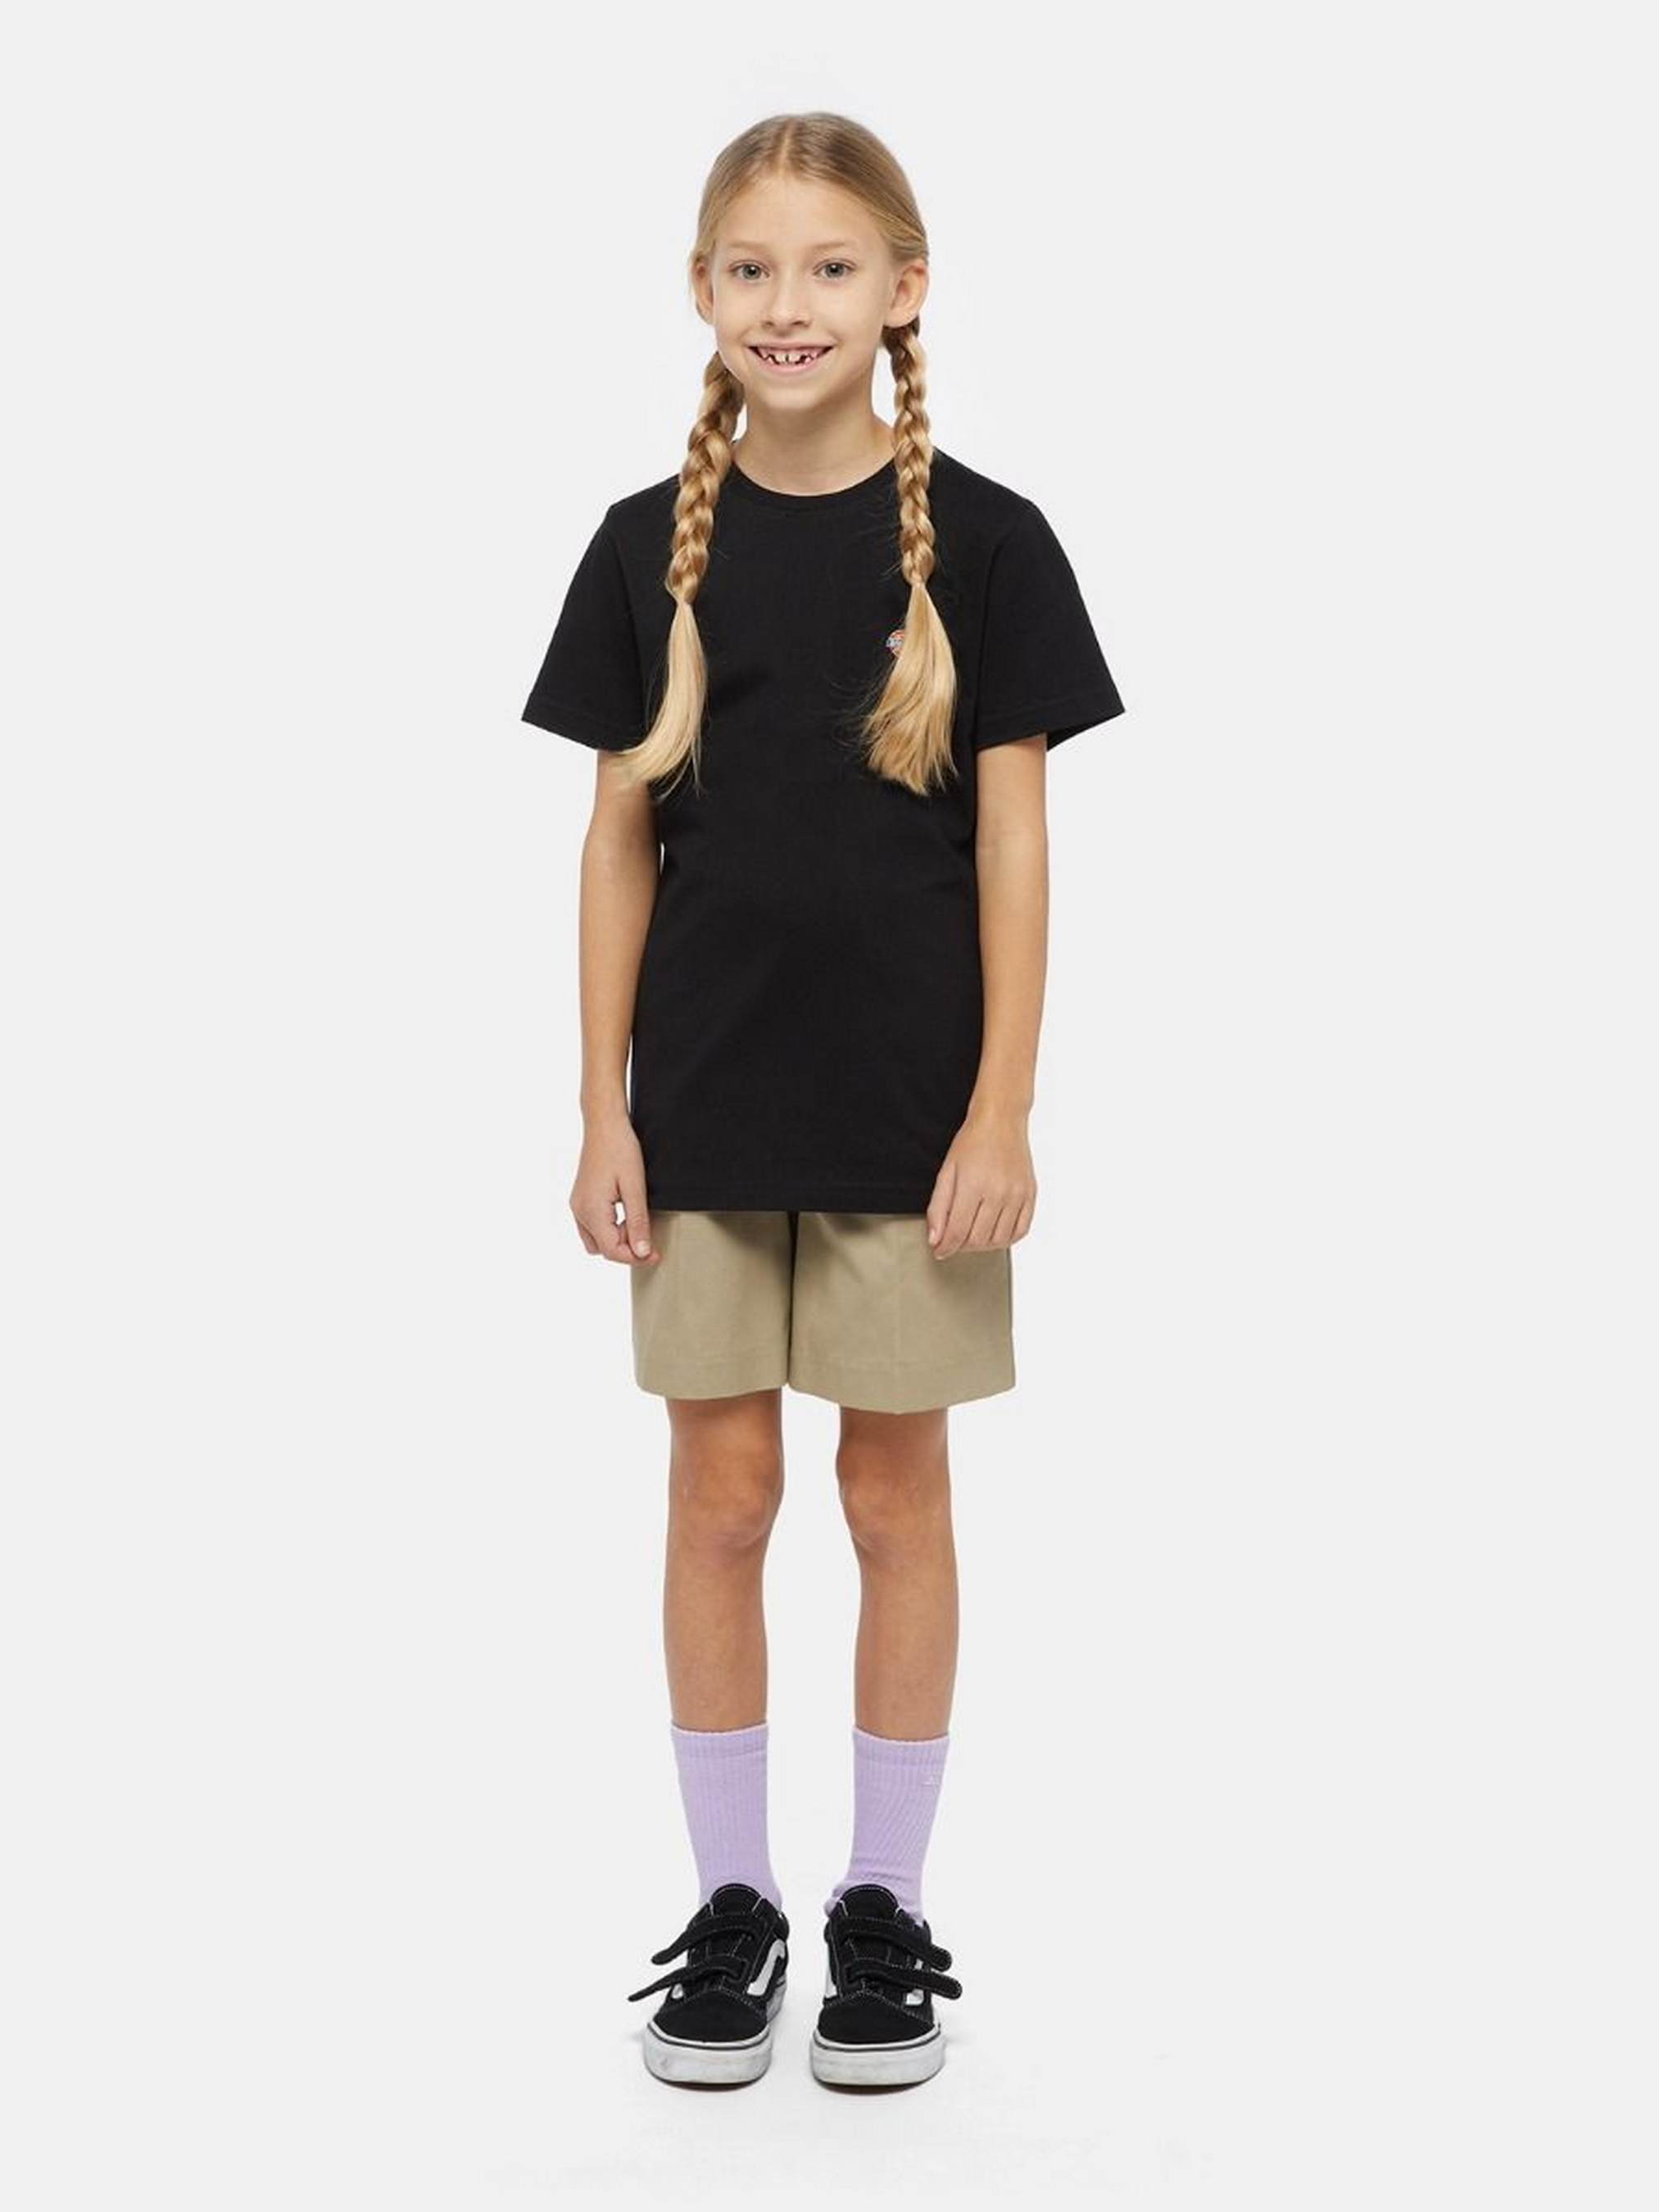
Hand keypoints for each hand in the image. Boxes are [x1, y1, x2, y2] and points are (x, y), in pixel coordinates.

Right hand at [571, 1111, 659, 1263]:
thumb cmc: (620, 1149)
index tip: (656, 1254)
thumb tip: (641, 1252)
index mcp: (592, 1211)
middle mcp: (579, 1211)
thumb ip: (638, 1222)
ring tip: (636, 1221)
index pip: (612, 1251)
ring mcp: (577, 1205)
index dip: (636, 1257)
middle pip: (603, 1249)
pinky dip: (609, 1228)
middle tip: (648, 1234)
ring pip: (596, 1240)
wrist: (604, 1124)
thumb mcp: (635, 1187)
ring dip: (616, 1239)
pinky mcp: (580, 1198)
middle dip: (626, 1248)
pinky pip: (592, 1226)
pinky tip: (625, 1214)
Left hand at [925, 1109, 1036, 1257]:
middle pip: (978, 1240)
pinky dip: (1005, 1239)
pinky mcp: (1030, 1195)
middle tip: (954, 1238)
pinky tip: (994, 1232)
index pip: (958, 1232)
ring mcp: (1017, 1195)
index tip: (939, 1251)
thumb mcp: (946, 1171)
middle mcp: (999, 1192)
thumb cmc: (971, 1143)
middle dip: (961, 1246)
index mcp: (973, 1185)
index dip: (946, 1247)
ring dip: (982, 1245)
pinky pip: (1020, 1231)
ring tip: (972, 1234)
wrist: (1001, 1120)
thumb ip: (939, 1208)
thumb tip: (935, 1240)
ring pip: (999, 1240)